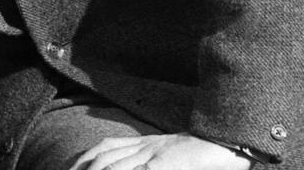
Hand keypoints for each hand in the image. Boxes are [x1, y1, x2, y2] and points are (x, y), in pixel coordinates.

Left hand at [69, 132, 252, 169]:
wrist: (230, 137)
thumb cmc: (208, 152)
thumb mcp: (174, 156)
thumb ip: (154, 161)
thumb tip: (144, 163)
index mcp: (147, 144)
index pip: (107, 148)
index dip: (85, 158)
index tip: (73, 167)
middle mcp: (146, 146)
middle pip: (104, 157)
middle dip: (83, 168)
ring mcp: (155, 154)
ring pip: (115, 165)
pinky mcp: (165, 162)